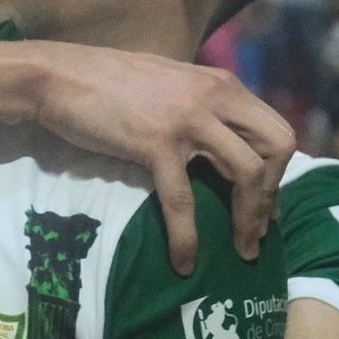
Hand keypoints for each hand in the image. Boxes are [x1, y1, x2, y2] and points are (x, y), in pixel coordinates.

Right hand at [32, 43, 293, 271]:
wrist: (59, 76)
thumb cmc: (107, 81)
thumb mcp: (170, 85)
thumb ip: (201, 105)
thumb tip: (221, 140)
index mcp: (221, 84)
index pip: (277, 127)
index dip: (279, 171)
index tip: (265, 202)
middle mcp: (214, 97)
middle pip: (277, 147)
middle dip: (274, 194)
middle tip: (259, 228)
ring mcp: (187, 119)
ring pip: (247, 172)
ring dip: (250, 218)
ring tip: (241, 250)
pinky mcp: (156, 144)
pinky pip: (184, 199)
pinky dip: (187, 237)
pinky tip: (184, 262)